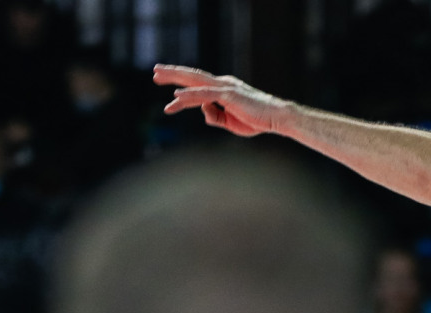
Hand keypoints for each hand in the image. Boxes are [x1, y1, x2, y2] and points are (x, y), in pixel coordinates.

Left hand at [156, 65, 292, 136]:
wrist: (276, 118)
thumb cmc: (257, 120)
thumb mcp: (230, 122)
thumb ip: (215, 116)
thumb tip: (203, 111)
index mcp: (223, 90)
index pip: (197, 88)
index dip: (182, 92)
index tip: (169, 101)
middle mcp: (222, 84)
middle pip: (192, 77)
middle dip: (172, 74)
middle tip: (154, 71)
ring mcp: (224, 88)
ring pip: (194, 80)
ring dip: (174, 78)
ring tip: (157, 76)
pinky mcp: (228, 95)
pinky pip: (204, 94)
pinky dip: (190, 94)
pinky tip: (177, 95)